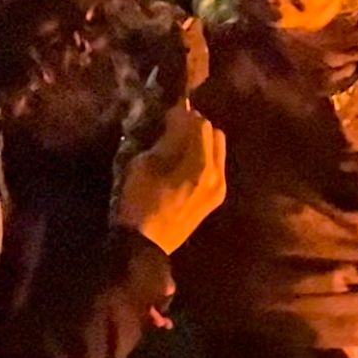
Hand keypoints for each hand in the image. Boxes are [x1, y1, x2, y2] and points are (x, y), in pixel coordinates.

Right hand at [115, 103, 226, 254]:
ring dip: (201, 141)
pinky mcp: (216, 197)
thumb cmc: (138, 202)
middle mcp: (216, 173)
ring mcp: (219, 186)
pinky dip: (204, 157)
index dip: (180, 113)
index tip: (165, 112)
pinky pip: (216, 165)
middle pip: (213, 131)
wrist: (146, 244)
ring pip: (218, 148)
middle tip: (173, 127)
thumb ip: (164, 140)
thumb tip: (172, 124)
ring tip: (180, 145)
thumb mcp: (143, 164)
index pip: (197, 123)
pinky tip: (185, 164)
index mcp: (198, 164)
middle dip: (194, 125)